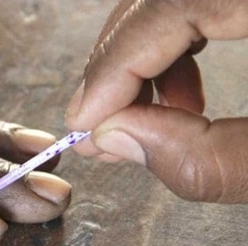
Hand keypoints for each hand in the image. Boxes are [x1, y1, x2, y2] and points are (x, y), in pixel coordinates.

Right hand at [66, 0, 247, 202]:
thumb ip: (212, 158)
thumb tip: (118, 138)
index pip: (166, 4)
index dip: (113, 63)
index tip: (85, 120)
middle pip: (154, 0)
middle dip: (115, 67)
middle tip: (99, 127)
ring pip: (165, 6)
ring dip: (141, 64)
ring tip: (145, 122)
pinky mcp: (240, 4)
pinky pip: (190, 8)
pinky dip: (170, 52)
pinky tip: (181, 97)